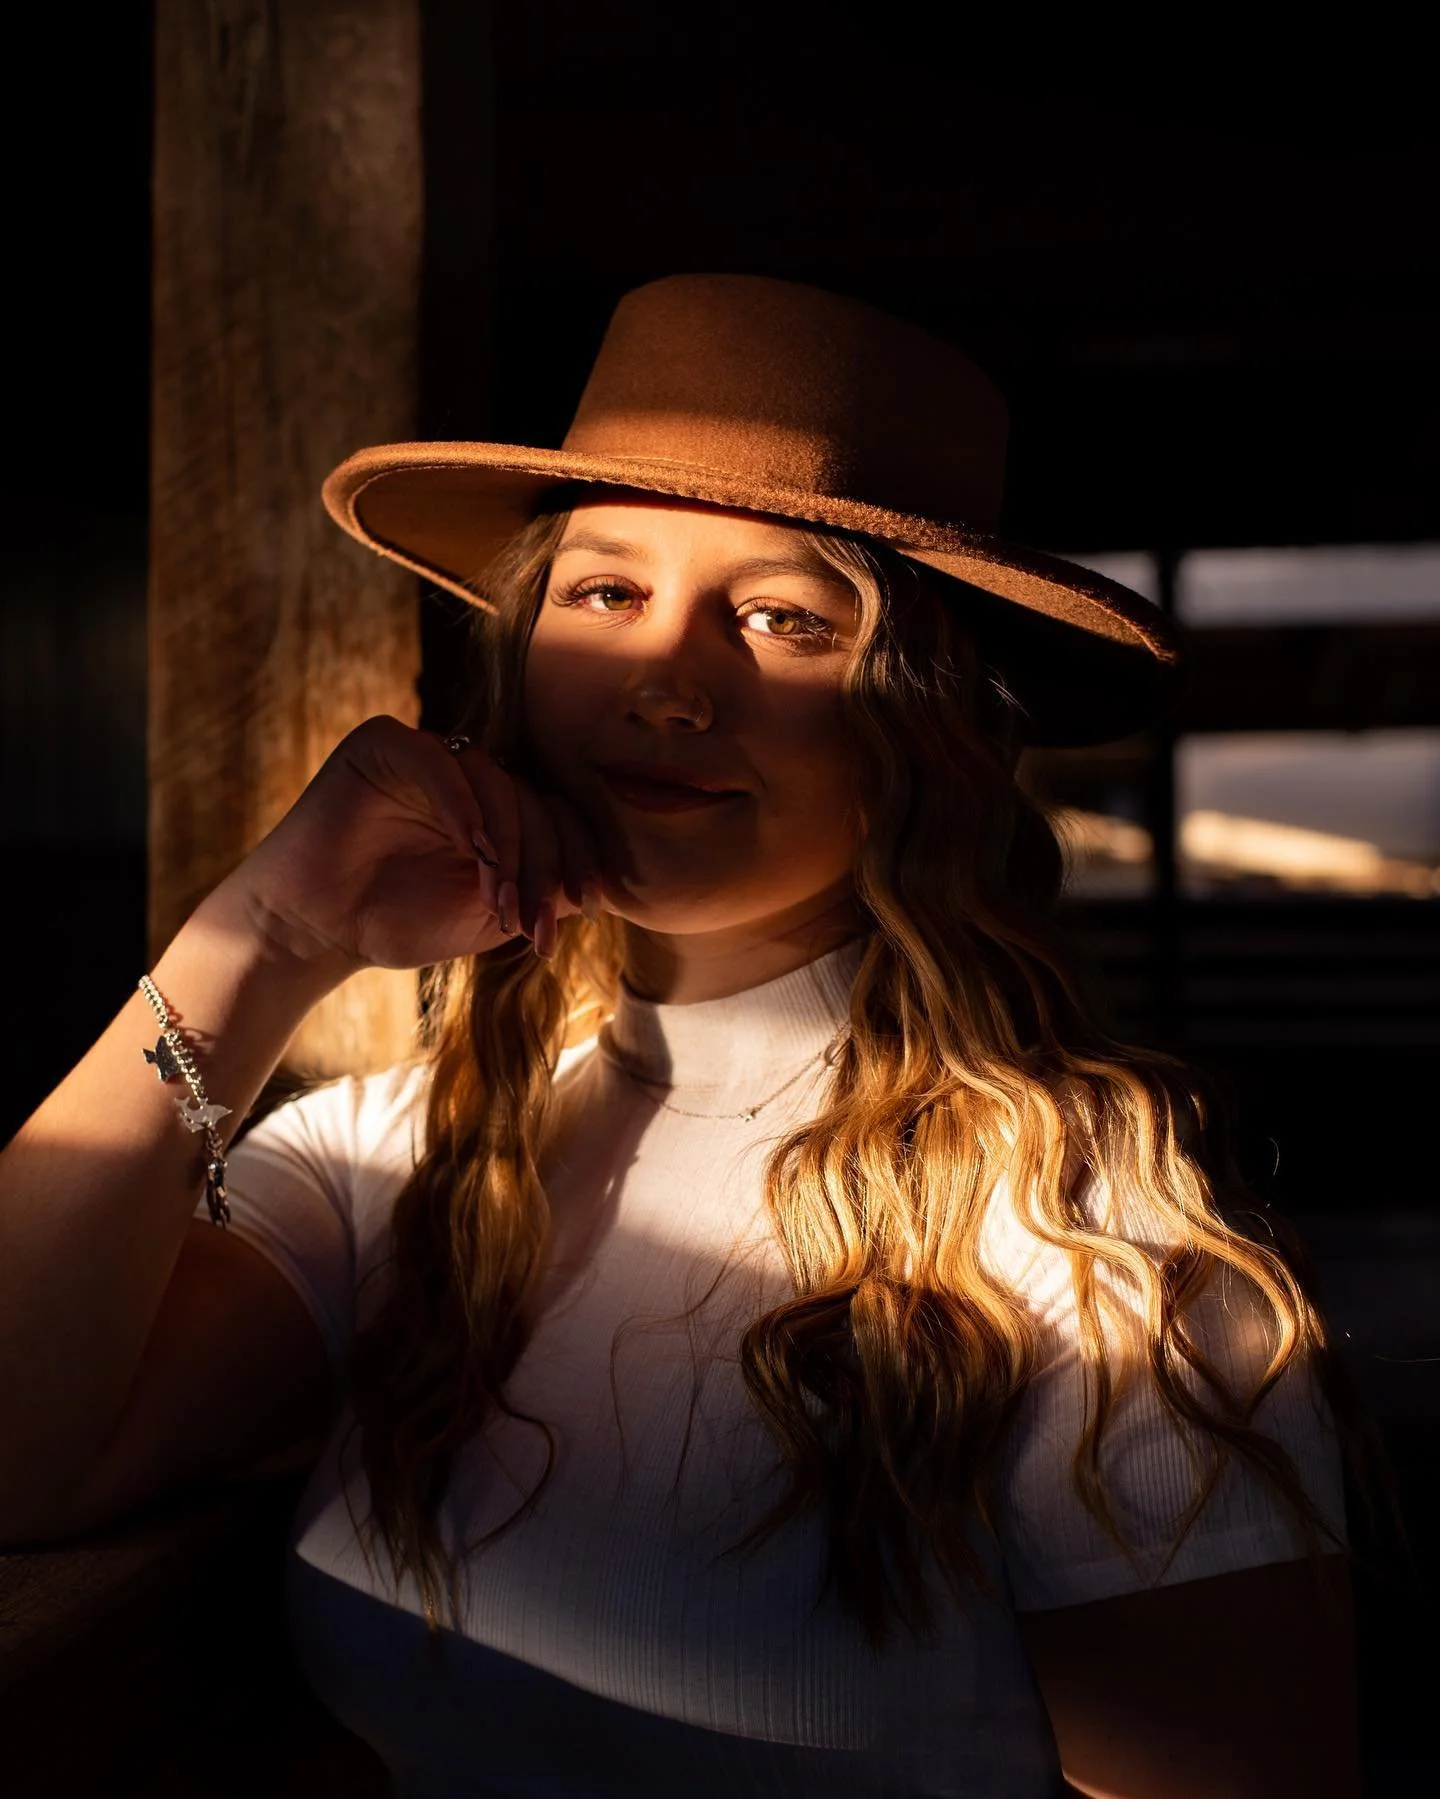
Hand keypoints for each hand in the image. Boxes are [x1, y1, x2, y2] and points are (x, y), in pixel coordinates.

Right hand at [222, 715, 602, 973]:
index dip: (577, 857)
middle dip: (543, 862)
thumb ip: (543, 894)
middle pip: (533, 799)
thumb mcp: (489, 916)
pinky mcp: (381, 745)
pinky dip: (463, 807)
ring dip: (507, 845)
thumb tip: (599, 882)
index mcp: (494, 808)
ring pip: (495, 780)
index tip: (587, 905)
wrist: (315, 932)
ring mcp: (425, 755)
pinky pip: (437, 761)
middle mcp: (465, 774)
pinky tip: (473, 853)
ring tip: (499, 900)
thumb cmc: (398, 923)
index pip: (556, 813)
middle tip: (532, 919)